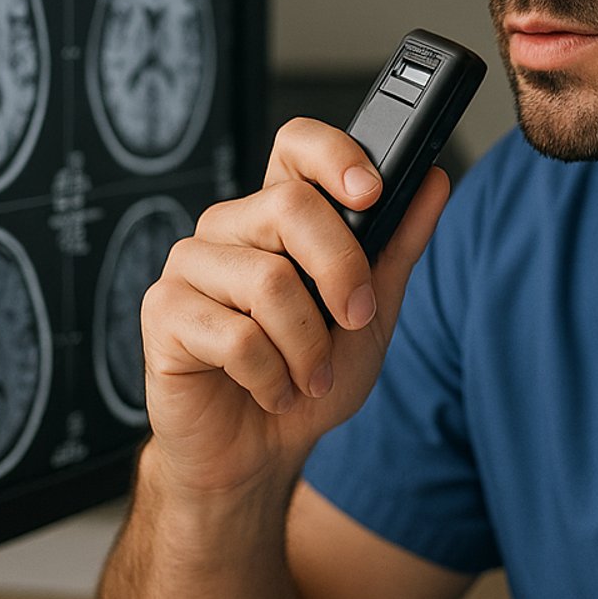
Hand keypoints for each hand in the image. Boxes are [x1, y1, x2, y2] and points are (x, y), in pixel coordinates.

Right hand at [139, 117, 450, 496]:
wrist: (259, 453)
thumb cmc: (307, 379)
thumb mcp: (372, 312)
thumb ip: (398, 245)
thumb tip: (434, 181)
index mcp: (277, 215)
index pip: (296, 145)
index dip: (334, 155)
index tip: (372, 192)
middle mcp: (230, 228)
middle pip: (289, 206)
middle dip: (341, 272)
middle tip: (354, 321)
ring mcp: (190, 266)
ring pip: (267, 281)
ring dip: (307, 346)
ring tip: (307, 375)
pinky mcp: (163, 313)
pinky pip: (234, 336)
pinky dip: (271, 377)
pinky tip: (271, 391)